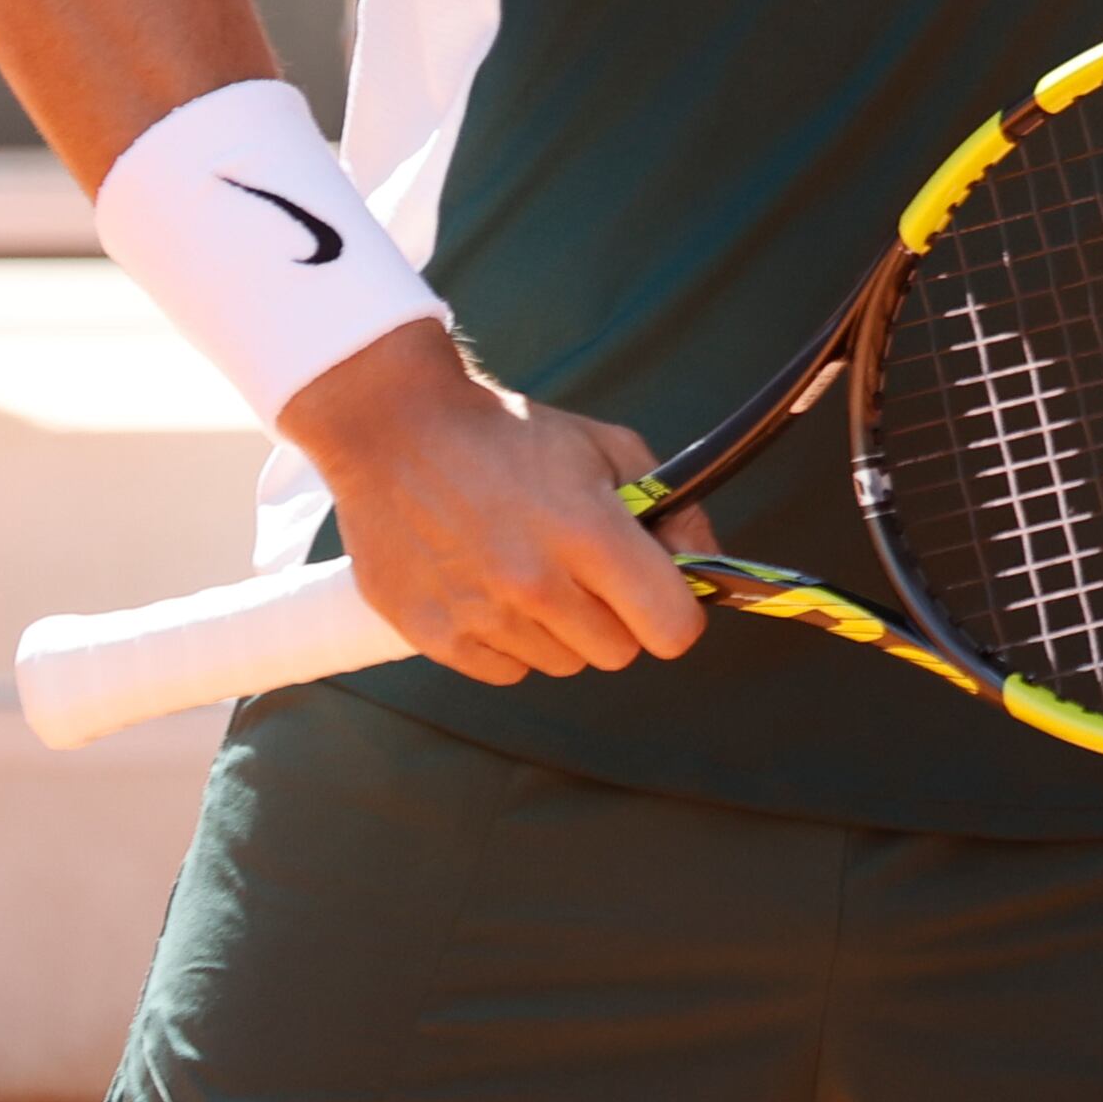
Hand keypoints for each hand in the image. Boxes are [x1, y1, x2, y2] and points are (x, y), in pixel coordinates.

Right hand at [275, 322, 708, 683]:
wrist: (396, 430)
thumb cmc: (509, 435)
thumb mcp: (607, 447)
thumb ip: (671, 509)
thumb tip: (706, 567)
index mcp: (588, 533)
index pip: (671, 628)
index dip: (675, 613)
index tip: (659, 596)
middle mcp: (536, 583)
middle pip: (617, 653)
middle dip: (614, 617)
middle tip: (583, 571)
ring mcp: (483, 615)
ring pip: (562, 664)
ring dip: (557, 629)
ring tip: (526, 569)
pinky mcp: (436, 636)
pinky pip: (506, 671)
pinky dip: (507, 641)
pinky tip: (489, 588)